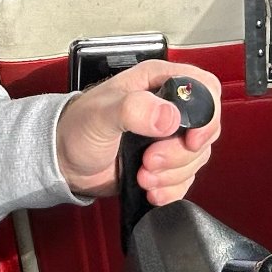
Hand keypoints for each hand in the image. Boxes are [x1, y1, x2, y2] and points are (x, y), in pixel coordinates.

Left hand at [56, 59, 223, 203]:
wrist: (65, 161)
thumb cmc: (77, 128)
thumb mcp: (101, 113)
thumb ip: (134, 109)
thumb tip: (169, 118)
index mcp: (158, 82)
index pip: (204, 88)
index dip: (206, 115)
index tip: (191, 139)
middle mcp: (169, 107)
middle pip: (205, 129)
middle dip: (180, 154)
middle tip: (149, 160)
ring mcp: (169, 137)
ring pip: (197, 158)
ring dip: (171, 174)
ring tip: (142, 175)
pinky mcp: (167, 163)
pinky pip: (186, 179)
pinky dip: (170, 189)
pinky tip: (149, 188)